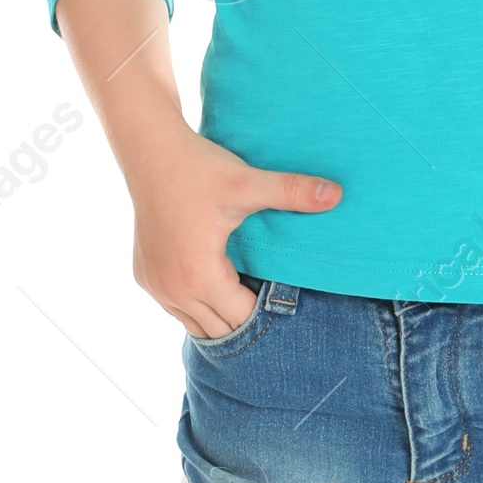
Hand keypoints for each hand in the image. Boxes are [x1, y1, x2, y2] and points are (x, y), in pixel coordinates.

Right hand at [130, 121, 341, 340]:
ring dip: (220, 314)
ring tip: (243, 290)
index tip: (284, 290)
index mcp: (200, 277)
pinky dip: (197, 304)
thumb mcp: (247, 183)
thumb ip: (292, 192)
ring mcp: (155, 286)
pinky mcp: (144, 277)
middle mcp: (173, 290)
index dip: (267, 308)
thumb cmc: (198, 169)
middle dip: (246, 317)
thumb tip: (337, 194)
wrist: (150, 152)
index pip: (244, 317)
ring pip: (196, 324)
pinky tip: (215, 283)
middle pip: (221, 329)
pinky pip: (176, 308)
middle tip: (268, 293)